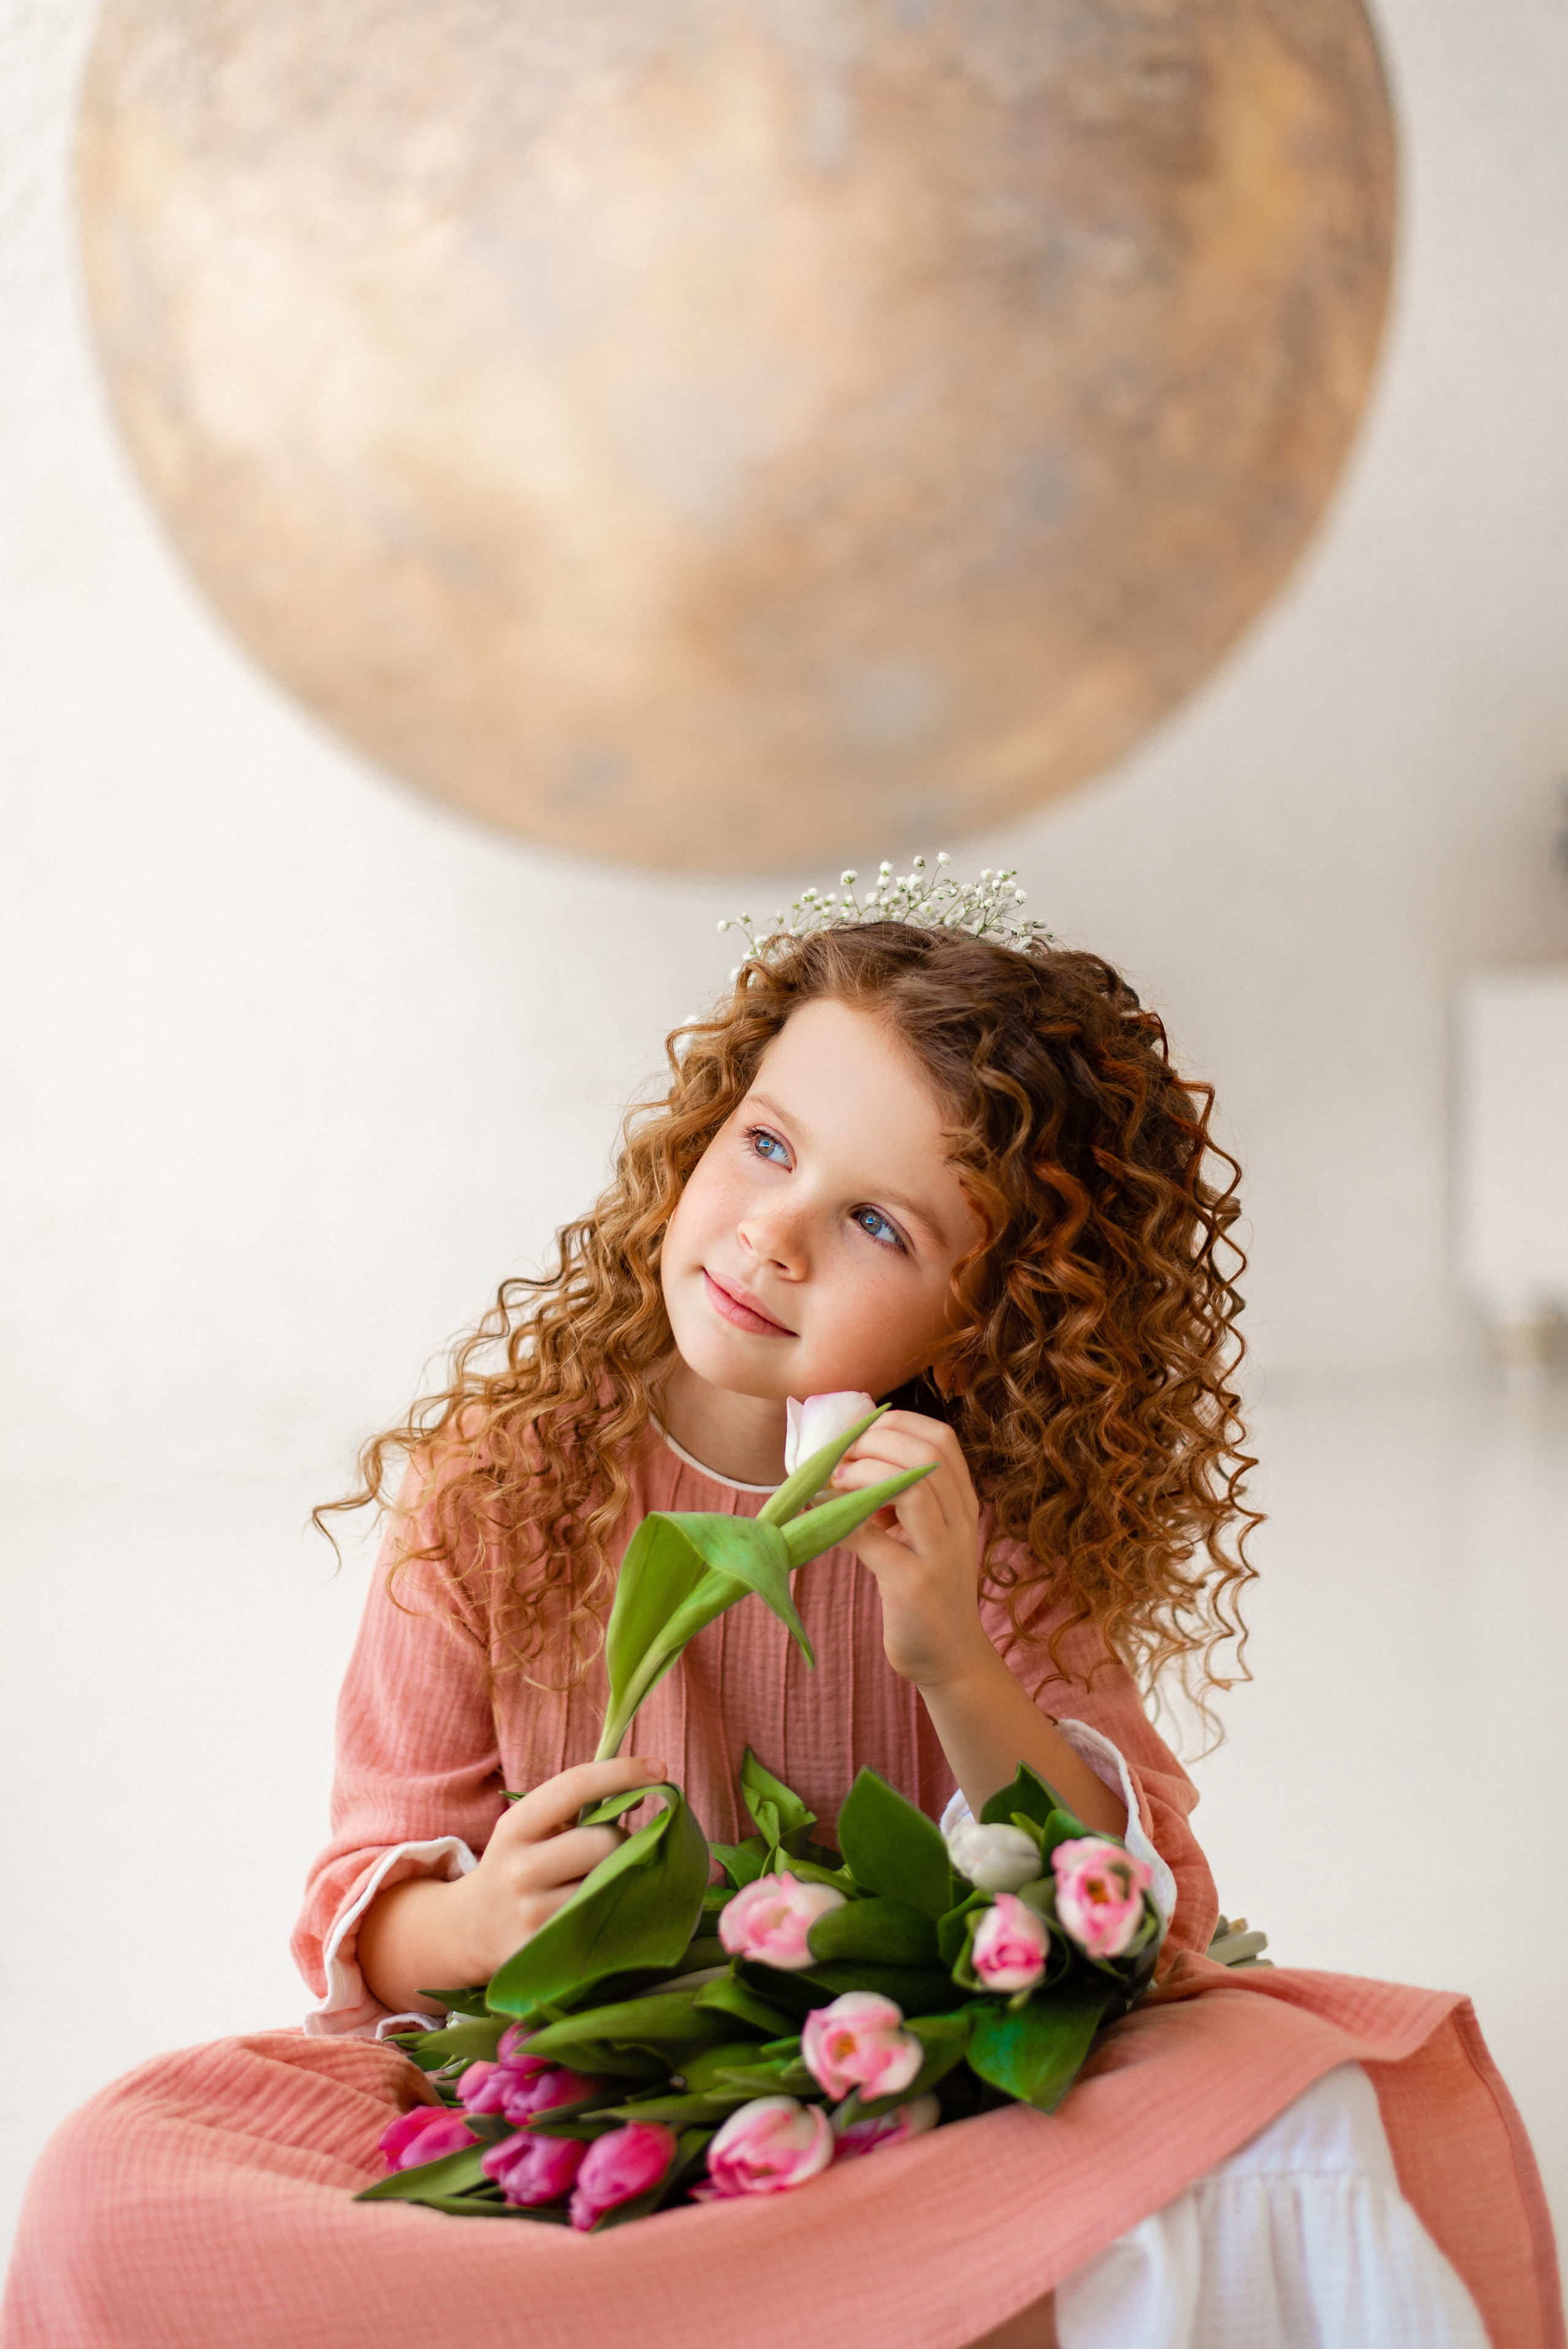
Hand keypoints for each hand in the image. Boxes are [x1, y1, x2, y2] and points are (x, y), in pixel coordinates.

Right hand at [357, 1755, 666, 2011]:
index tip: (660, 1768)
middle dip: (622, 1842)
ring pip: (608, 1888)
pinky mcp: (542, 1956)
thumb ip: (577, 1810)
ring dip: (619, 1882)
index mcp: (515, 1828)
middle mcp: (518, 1870)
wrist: (467, 1931)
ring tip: (602, 1885)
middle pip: (604, 1843)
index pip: (575, 1786)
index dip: (621, 1772)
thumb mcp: (529, 1831)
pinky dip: (613, 1917)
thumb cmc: (518, 1868)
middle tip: (613, 1852)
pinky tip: (603, 1915)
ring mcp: (529, 1917)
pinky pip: (602, 1928)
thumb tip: (646, 1794)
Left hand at [827, 1410, 988, 1688]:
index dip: (895, 1423)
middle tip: (837, 1455)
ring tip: (832, 1482)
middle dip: (873, 1441)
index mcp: (964, 1503)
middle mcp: (960, 1522)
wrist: (951, 1658)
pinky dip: (839, 1522)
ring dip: (862, 1473)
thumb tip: (844, 1466)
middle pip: (926, 1452)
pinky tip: (817, 1518)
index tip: (859, 1431)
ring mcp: (941, 1553)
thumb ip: (902, 1502)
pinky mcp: (915, 1584)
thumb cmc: (929, 1591)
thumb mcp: (927, 1537)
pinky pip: (873, 1539)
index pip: (941, 1437)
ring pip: (911, 1486)